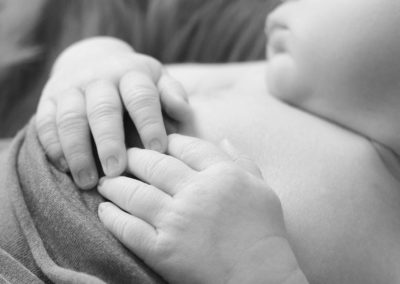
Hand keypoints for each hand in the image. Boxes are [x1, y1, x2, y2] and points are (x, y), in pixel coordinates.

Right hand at [36, 37, 190, 188]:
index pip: (141, 97)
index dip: (149, 124)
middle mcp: (99, 77)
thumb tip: (183, 112)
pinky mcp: (48, 99)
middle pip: (102, 109)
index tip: (157, 152)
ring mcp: (70, 87)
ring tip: (88, 182)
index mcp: (131, 73)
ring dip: (78, 152)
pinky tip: (65, 169)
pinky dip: (53, 146)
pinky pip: (46, 123)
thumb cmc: (135, 83)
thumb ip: (172, 95)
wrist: (94, 61)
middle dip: (109, 142)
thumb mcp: (158, 80)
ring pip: (70, 119)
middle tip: (116, 172)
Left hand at [98, 134, 305, 283]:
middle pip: (154, 165)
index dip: (168, 142)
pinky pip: (129, 228)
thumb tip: (223, 138)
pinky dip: (112, 218)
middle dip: (134, 157)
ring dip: (115, 185)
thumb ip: (241, 160)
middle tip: (122, 157)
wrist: (259, 277)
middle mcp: (196, 192)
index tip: (159, 143)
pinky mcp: (162, 249)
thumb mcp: (262, 188)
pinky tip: (104, 211)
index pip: (186, 147)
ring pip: (135, 193)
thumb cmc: (264, 232)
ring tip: (105, 182)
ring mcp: (177, 220)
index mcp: (221, 174)